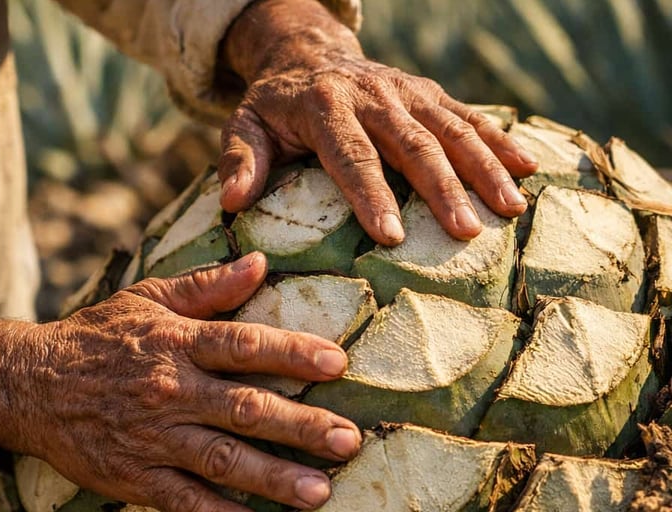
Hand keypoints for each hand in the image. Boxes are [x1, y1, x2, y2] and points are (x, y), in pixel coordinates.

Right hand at [0, 253, 359, 510]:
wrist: (31, 382)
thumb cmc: (99, 335)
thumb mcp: (147, 298)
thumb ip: (207, 285)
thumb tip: (260, 263)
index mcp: (177, 343)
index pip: (243, 345)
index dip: (292, 353)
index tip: (338, 364)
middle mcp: (170, 390)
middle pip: (244, 409)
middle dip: (300, 426)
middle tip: (347, 441)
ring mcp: (153, 438)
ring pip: (221, 460)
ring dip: (273, 478)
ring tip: (320, 492)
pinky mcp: (134, 476)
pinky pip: (182, 501)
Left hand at [219, 0, 537, 244]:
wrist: (310, 54)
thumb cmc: (276, 104)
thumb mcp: (245, 124)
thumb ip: (239, 159)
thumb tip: (232, 203)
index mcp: (325, 105)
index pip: (351, 155)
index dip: (371, 195)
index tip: (391, 238)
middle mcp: (373, 94)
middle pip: (413, 143)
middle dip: (443, 189)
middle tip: (467, 232)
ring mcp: (406, 90)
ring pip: (451, 128)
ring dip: (485, 168)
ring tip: (511, 209)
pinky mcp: (428, 92)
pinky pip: (470, 115)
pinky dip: (502, 140)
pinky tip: (530, 168)